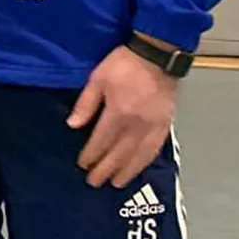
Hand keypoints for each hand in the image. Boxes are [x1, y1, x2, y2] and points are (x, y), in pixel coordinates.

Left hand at [67, 41, 178, 187]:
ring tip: (117, 184)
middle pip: (120, 153)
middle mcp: (137, 124)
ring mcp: (154, 126)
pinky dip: (146, 161)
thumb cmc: (124, 64)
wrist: (158, 55)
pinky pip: (155, 148)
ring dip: (127, 172)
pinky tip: (139, 167)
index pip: (102, 141)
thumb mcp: (98, 78)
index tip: (83, 165)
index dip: (92, 155)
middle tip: (95, 182)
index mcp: (119, 112)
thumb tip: (73, 126)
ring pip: (139, 156)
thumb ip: (86, 104)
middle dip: (106, 169)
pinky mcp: (166, 124)